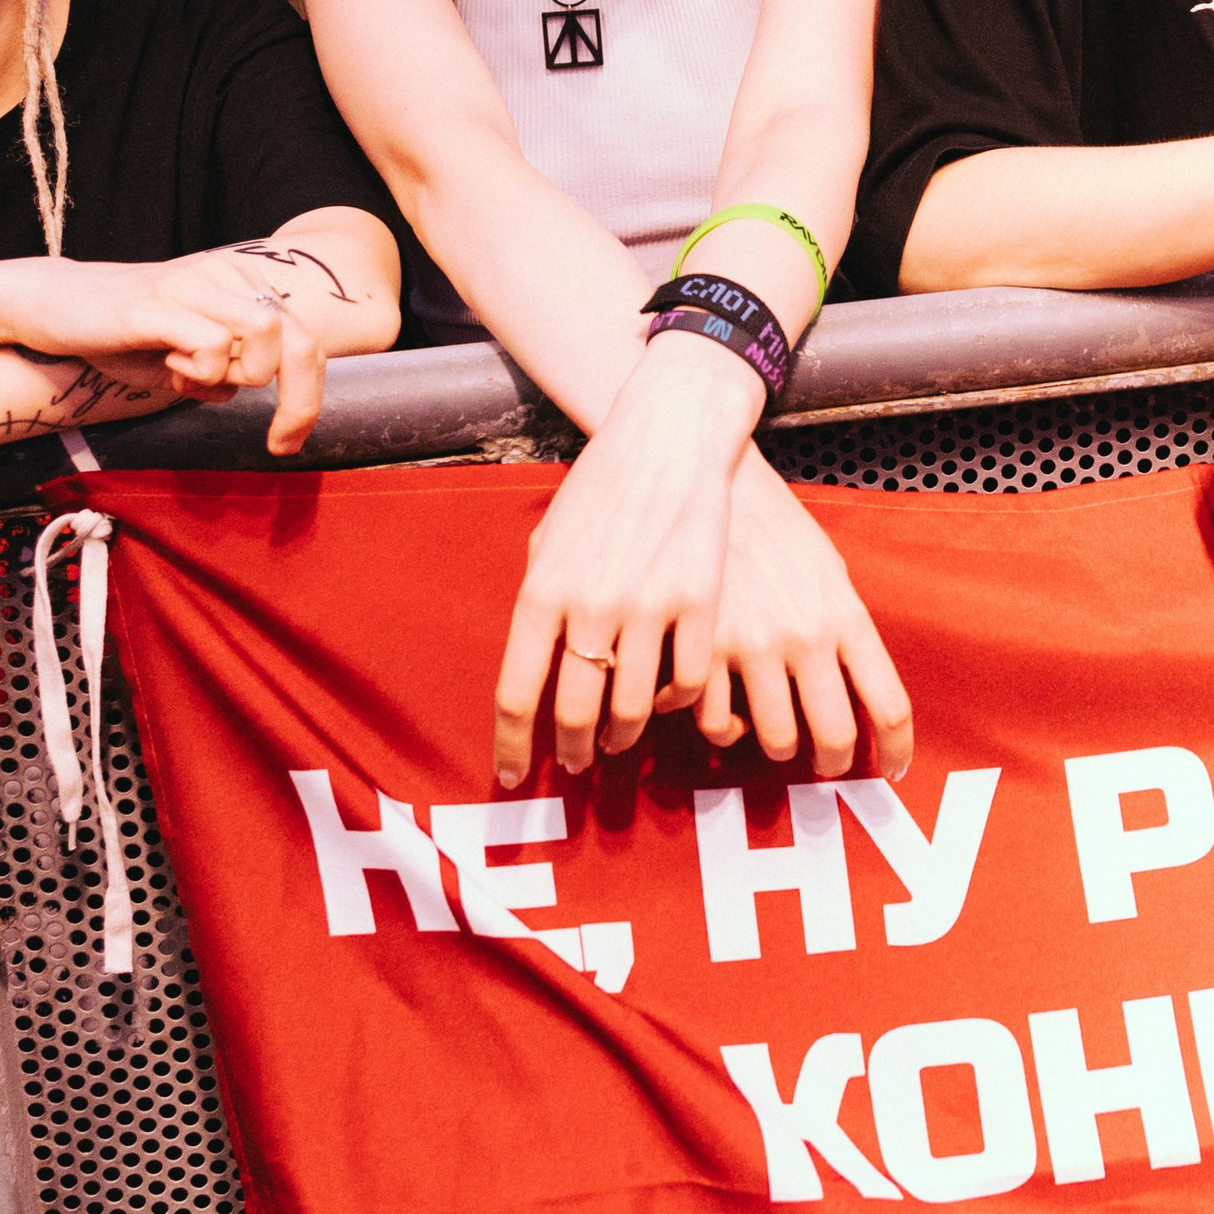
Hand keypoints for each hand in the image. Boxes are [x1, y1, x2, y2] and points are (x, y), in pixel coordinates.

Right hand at [0, 251, 328, 443]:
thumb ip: (229, 371)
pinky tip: (168, 367)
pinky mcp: (158, 303)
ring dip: (237, 377)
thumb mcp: (188, 357)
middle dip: (300, 403)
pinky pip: (213, 343)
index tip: (288, 443)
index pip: (305, 341)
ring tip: (189, 377)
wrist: (51, 304)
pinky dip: (201, 372)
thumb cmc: (124, 334)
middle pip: (300, 341)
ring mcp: (194, 284)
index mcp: (243, 285)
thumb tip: (260, 396)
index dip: (309, 399)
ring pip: (265, 334)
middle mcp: (228, 275)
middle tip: (280, 444)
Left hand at [492, 331, 755, 782]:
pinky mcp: (700, 602)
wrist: (668, 437)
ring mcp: (649, 606)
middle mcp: (592, 606)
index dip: (513, 746)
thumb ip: (540, 604)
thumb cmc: (601, 487)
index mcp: (543, 591)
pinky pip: (687, 681)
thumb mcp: (549, 540)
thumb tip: (535, 669)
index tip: (512, 776)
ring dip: (624, 737)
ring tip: (620, 742)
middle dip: (574, 751)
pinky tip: (665, 703)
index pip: (517, 693)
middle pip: (575, 712)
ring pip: (633, 708)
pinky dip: (674, 704)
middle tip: (577, 764)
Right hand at [672, 444, 913, 778]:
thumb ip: (845, 629)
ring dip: (779, 748)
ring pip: (776, 741)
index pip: (889, 704)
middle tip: (828, 766)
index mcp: (845, 615)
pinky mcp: (703, 651)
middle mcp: (804, 638)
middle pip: (835, 737)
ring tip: (776, 737)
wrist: (712, 482)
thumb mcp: (828, 570)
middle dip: (835, 765)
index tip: (894, 768)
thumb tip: (860, 689)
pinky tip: (727, 716)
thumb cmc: (775, 526)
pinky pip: (717, 723)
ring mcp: (752, 647)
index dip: (898, 749)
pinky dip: (724, 730)